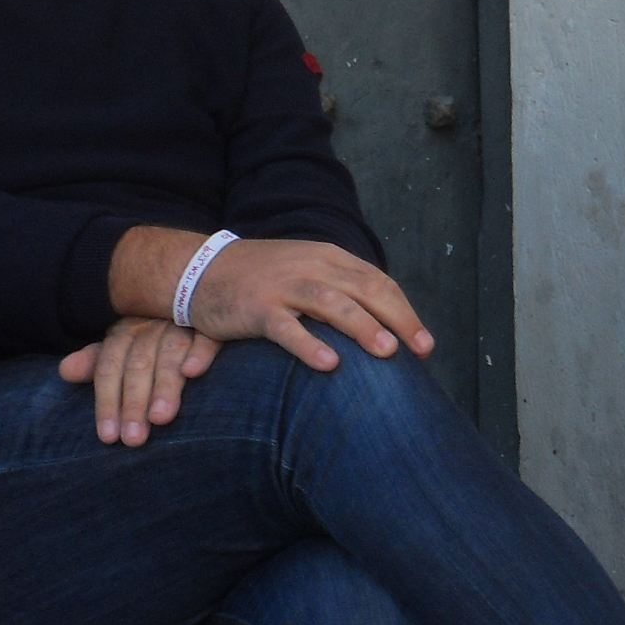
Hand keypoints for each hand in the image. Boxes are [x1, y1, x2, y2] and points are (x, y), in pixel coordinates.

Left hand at [60, 317, 222, 446]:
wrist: (202, 294)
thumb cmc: (161, 336)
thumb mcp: (127, 347)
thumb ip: (99, 362)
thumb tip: (65, 371)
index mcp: (128, 330)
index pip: (110, 366)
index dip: (107, 401)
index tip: (108, 437)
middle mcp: (153, 324)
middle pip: (138, 364)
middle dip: (134, 402)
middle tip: (134, 439)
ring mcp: (185, 322)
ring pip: (169, 354)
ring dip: (164, 386)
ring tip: (160, 418)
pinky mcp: (216, 323)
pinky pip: (206, 336)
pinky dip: (199, 352)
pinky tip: (193, 372)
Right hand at [107, 225, 433, 372]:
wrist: (199, 269)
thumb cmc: (264, 279)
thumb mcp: (308, 275)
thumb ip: (343, 293)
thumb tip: (388, 327)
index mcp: (330, 259)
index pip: (379, 283)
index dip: (405, 313)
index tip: (425, 345)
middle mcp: (312, 268)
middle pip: (365, 291)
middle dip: (398, 321)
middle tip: (421, 351)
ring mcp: (284, 287)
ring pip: (332, 305)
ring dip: (363, 328)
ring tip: (389, 352)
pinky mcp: (256, 308)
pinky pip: (286, 329)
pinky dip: (309, 345)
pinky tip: (331, 365)